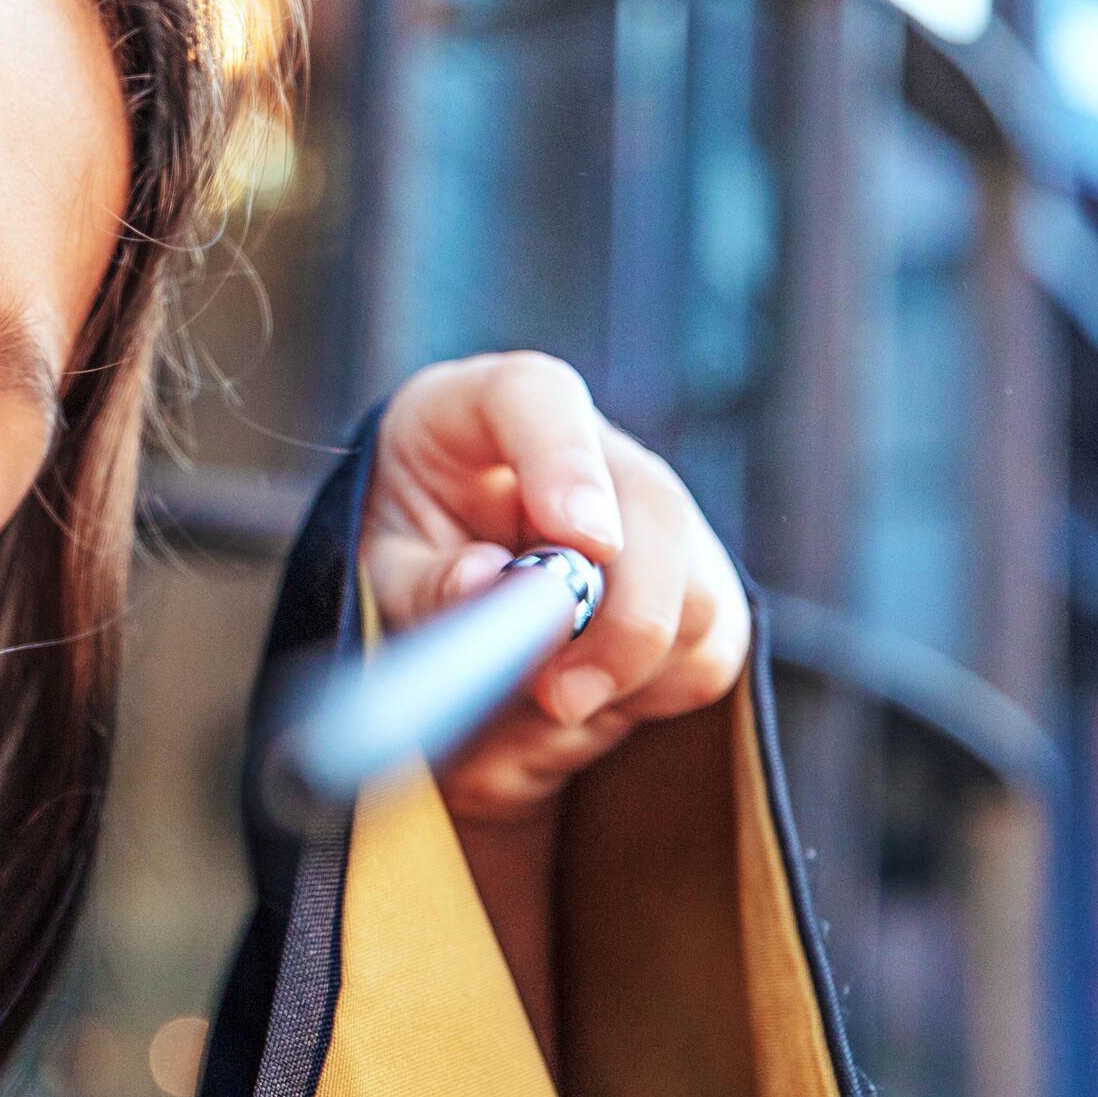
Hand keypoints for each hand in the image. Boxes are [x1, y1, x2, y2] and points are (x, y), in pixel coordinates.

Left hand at [359, 353, 751, 837]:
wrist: (453, 585)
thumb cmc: (415, 555)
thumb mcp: (388, 573)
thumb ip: (428, 581)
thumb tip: (489, 581)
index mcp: (482, 410)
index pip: (536, 397)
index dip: (564, 461)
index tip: (579, 538)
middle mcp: (589, 447)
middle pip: (652, 506)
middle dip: (621, 617)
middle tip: (560, 696)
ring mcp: (652, 508)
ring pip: (695, 589)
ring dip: (629, 666)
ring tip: (547, 700)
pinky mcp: (696, 576)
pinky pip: (709, 645)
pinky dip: (652, 690)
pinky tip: (588, 689)